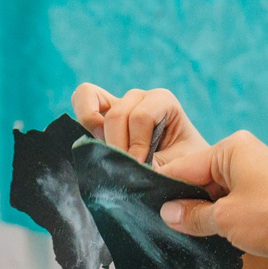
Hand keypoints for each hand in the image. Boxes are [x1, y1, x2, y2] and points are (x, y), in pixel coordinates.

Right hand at [71, 82, 206, 167]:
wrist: (182, 168)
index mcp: (163, 101)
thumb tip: (133, 171)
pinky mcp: (101, 113)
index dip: (138, 144)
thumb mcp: (179, 166)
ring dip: (99, 134)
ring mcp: (118, 102)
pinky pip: (83, 99)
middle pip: (116, 114)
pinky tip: (96, 146)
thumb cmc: (184, 163)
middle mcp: (139, 97)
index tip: (141, 167)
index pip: (141, 116)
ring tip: (108, 154)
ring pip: (93, 102)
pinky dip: (84, 120)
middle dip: (118, 145)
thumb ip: (157, 167)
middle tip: (125, 168)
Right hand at [153, 131, 267, 259]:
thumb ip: (193, 216)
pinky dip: (225, 217)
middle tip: (165, 230)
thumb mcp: (226, 219)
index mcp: (230, 150)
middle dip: (187, 205)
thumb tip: (169, 213)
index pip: (183, 168)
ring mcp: (257, 173)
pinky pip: (236, 202)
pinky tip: (215, 237)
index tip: (142, 208)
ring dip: (206, 215)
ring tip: (188, 237)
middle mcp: (243, 154)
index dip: (163, 190)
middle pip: (200, 180)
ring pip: (218, 194)